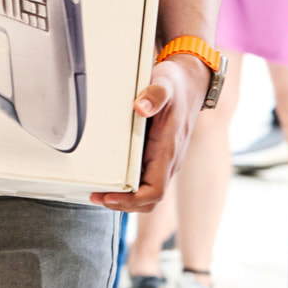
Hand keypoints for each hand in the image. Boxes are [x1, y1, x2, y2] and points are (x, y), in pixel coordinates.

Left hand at [91, 54, 208, 212]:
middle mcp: (169, 160)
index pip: (155, 191)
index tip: (108, 197)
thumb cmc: (177, 85)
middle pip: (150, 198)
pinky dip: (128, 185)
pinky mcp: (160, 154)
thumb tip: (140, 107)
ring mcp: (165, 159)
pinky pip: (146, 178)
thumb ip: (154, 95)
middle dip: (124, 204)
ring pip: (148, 191)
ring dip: (125, 198)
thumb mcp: (165, 84)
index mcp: (169, 150)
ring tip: (99, 192)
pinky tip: (110, 178)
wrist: (191, 83)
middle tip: (96, 196)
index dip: (131, 200)